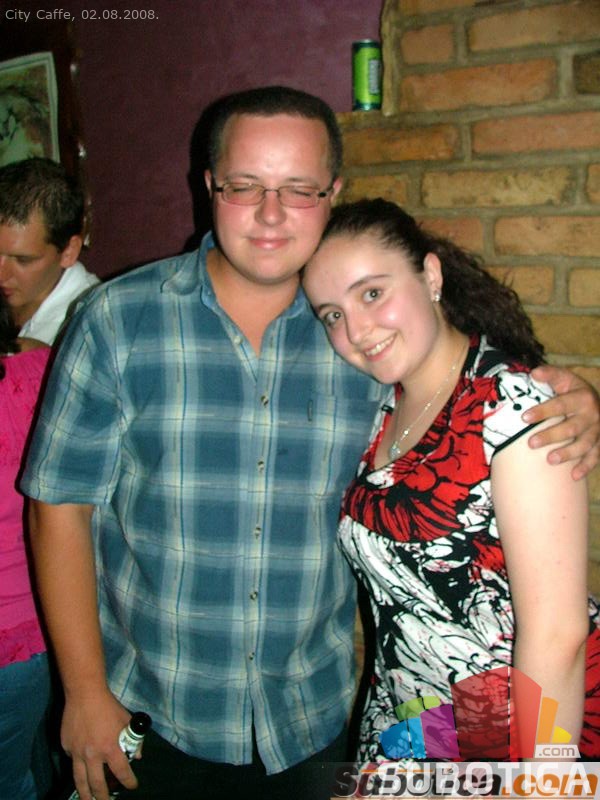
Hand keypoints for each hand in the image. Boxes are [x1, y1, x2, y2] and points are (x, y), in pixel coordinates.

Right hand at [62, 688, 137, 799]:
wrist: (84, 693)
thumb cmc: (108, 706)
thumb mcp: (127, 721)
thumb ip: (134, 740)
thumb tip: (137, 756)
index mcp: (110, 748)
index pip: (122, 772)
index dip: (129, 782)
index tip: (132, 786)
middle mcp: (92, 754)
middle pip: (97, 785)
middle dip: (103, 797)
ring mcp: (77, 752)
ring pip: (80, 780)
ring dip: (85, 794)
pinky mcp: (66, 747)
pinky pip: (72, 761)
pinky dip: (78, 766)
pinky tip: (81, 767)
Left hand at [523, 365, 599, 479]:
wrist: (597, 402)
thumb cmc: (573, 390)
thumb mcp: (565, 378)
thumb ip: (550, 374)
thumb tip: (533, 373)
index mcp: (582, 397)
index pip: (561, 405)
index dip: (543, 411)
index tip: (524, 417)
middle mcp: (592, 415)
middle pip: (572, 428)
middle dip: (552, 436)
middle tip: (531, 443)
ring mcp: (597, 431)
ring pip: (584, 444)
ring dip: (568, 453)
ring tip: (550, 460)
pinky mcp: (599, 443)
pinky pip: (595, 457)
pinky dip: (586, 467)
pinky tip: (573, 476)